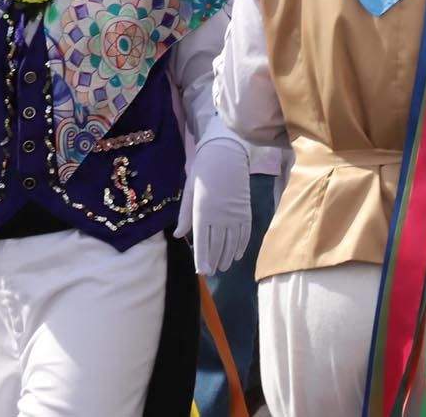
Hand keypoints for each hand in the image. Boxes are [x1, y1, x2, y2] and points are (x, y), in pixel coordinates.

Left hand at [178, 134, 251, 275]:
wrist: (227, 153)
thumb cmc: (203, 170)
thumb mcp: (189, 191)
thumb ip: (185, 215)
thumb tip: (179, 235)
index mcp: (203, 212)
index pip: (203, 242)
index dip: (202, 259)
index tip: (202, 272)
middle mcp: (220, 217)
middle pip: (218, 245)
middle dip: (215, 261)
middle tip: (212, 272)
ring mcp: (235, 214)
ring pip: (232, 241)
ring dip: (228, 256)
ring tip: (224, 266)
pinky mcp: (246, 210)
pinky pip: (245, 232)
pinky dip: (242, 245)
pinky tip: (238, 254)